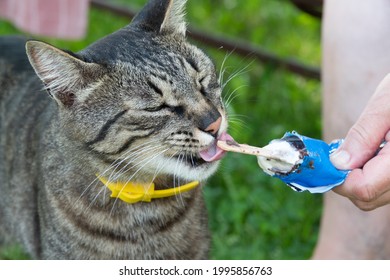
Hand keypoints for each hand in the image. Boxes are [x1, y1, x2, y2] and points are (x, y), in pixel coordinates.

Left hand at [330, 73, 389, 210]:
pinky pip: (386, 187)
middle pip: (367, 198)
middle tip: (341, 149)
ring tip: (361, 146)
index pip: (363, 189)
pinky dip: (371, 174)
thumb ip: (364, 135)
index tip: (330, 155)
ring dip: (358, 176)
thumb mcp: (388, 103)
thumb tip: (338, 163)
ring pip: (376, 195)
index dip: (340, 176)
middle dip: (346, 178)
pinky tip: (372, 151)